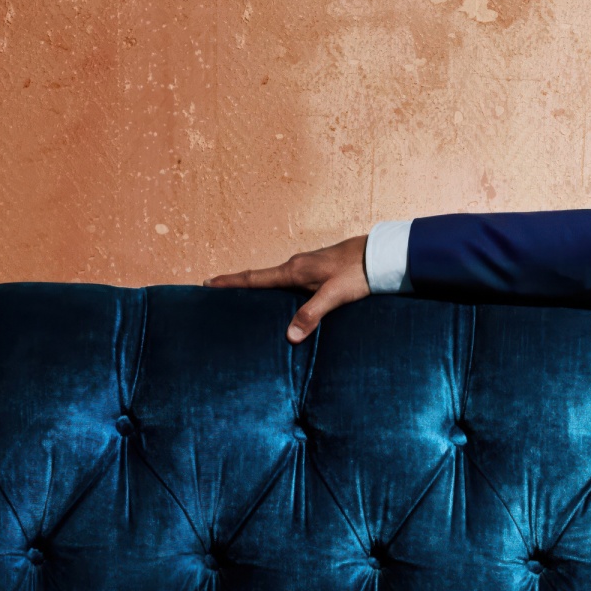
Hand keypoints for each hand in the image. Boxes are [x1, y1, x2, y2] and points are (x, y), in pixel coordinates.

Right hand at [205, 235, 371, 343]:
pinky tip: (283, 302)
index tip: (207, 283)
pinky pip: (292, 283)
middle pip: (261, 279)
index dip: (231, 282)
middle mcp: (297, 266)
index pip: (254, 278)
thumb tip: (289, 336)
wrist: (382, 255)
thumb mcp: (335, 295)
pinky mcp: (320, 271)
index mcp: (294, 270)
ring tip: (245, 302)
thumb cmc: (359, 273)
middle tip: (218, 295)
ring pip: (277, 281)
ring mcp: (308, 267)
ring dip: (260, 289)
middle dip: (240, 287)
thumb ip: (312, 314)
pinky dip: (280, 291)